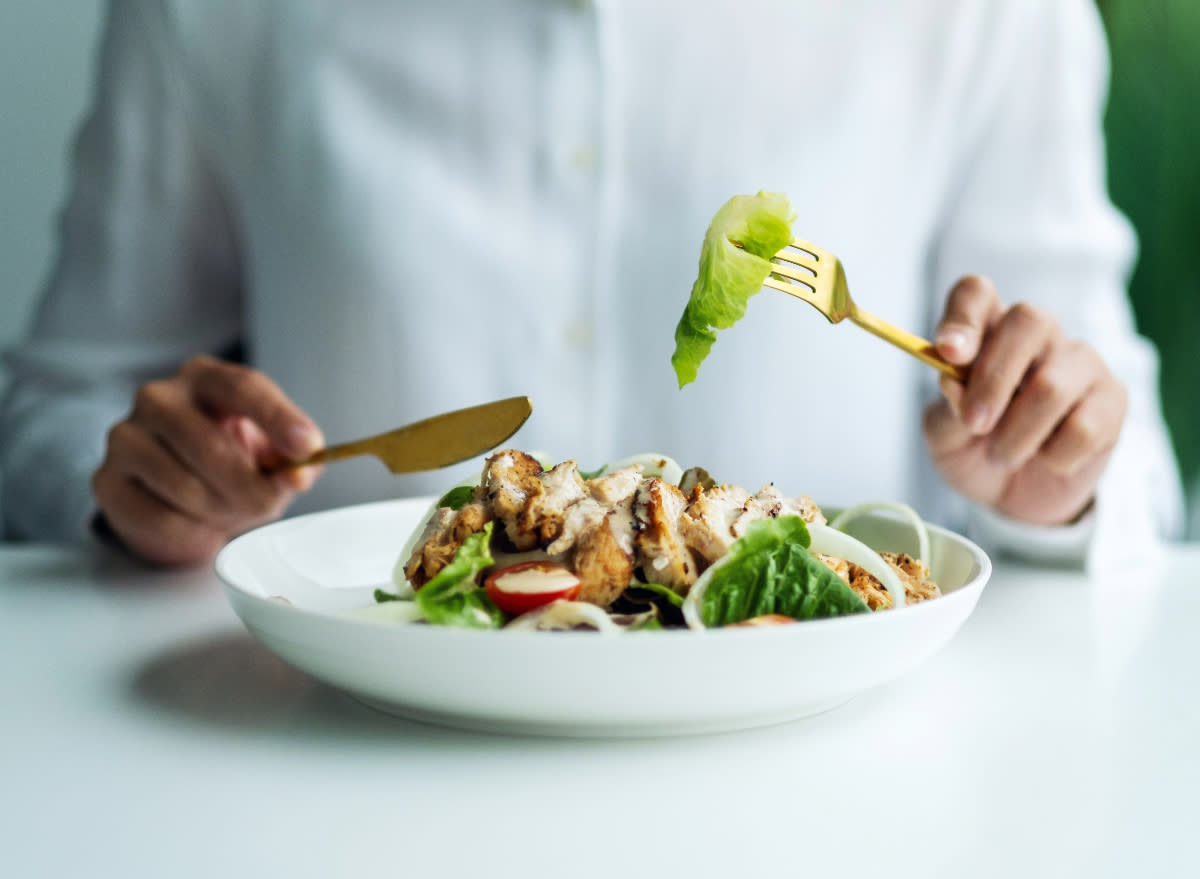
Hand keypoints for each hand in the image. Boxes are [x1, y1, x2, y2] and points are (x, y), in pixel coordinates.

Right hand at [92, 355, 324, 564]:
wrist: (177, 495)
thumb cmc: (231, 461)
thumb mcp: (272, 453)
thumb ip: (294, 459)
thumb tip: (299, 474)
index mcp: (205, 378)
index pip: (242, 387)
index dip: (278, 419)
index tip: (307, 447)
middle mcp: (158, 398)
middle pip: (209, 443)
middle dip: (250, 486)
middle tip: (270, 504)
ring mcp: (125, 437)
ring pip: (184, 486)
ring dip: (222, 511)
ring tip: (231, 510)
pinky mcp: (107, 481)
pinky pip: (160, 518)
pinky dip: (193, 532)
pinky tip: (201, 524)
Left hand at [922, 276, 1126, 526]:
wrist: (1012, 496)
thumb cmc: (973, 451)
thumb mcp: (945, 436)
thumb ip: (947, 409)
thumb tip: (952, 380)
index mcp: (987, 330)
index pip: (976, 294)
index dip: (963, 317)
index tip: (949, 352)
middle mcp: (1037, 335)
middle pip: (1028, 320)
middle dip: (994, 378)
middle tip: (974, 423)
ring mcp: (1080, 362)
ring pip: (1052, 383)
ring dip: (1017, 433)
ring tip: (1003, 455)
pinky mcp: (1112, 398)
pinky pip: (1084, 426)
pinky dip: (1054, 456)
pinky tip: (1047, 459)